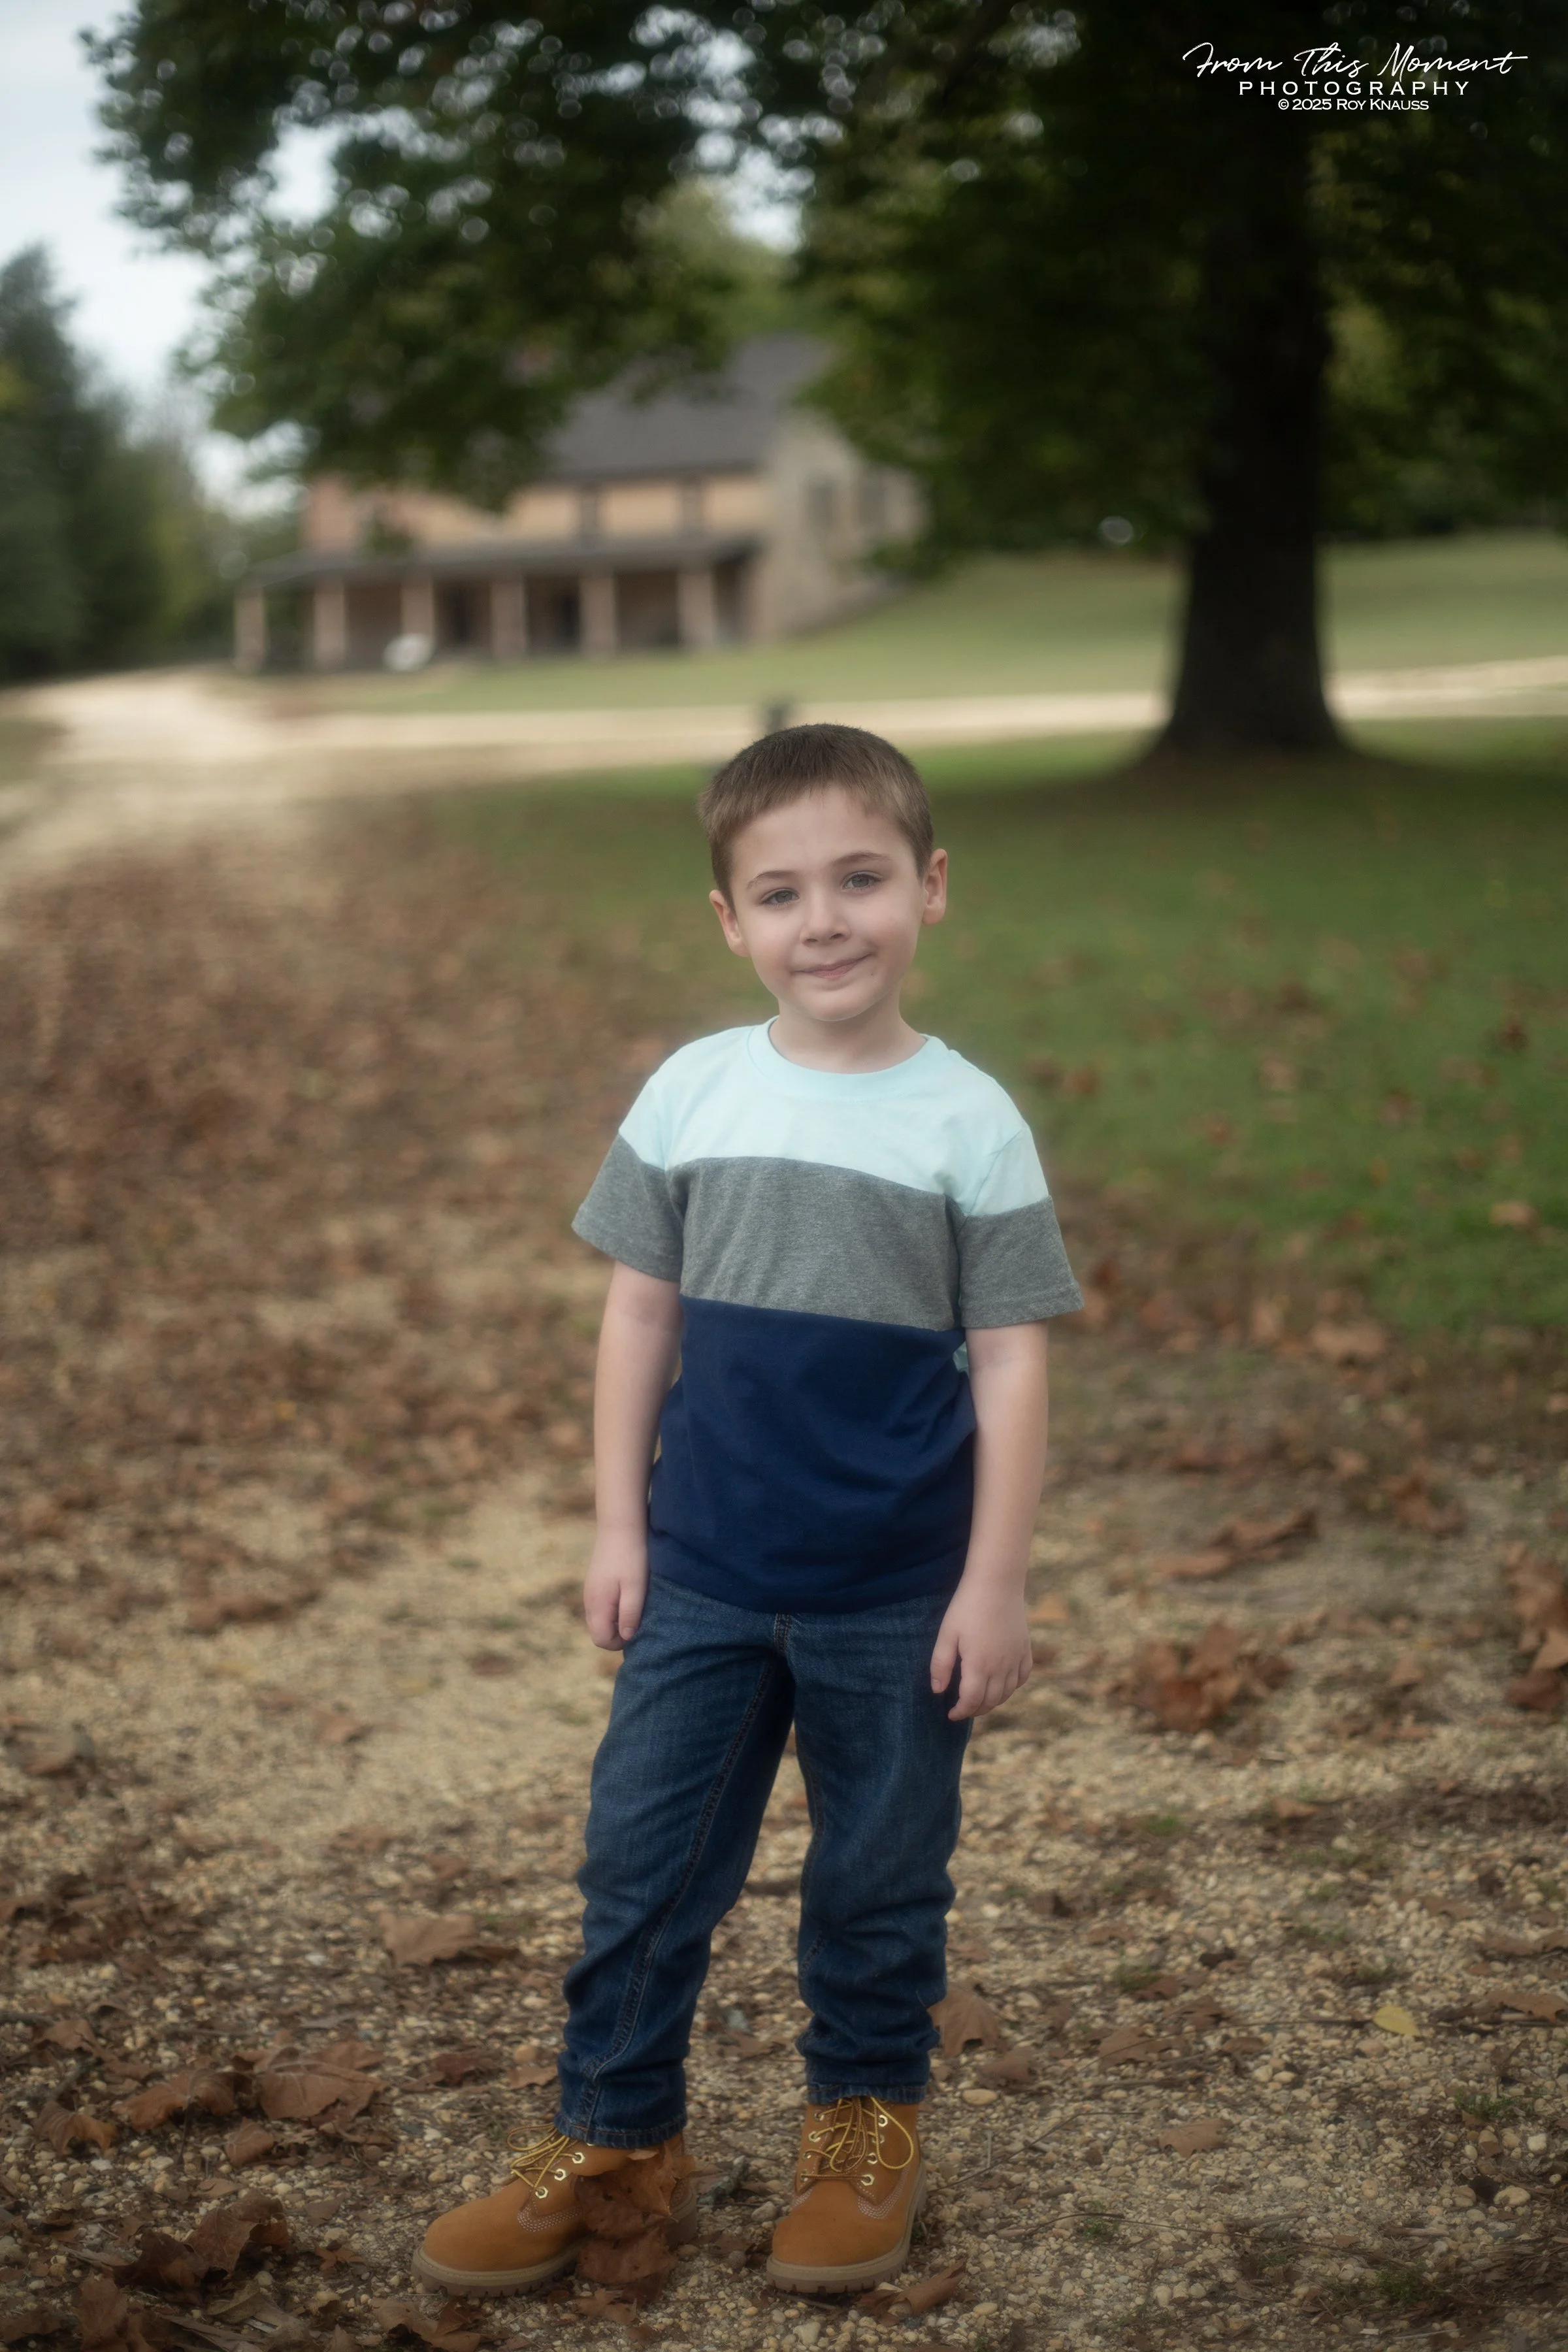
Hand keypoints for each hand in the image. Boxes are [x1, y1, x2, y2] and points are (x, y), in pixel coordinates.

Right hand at [583, 1529, 647, 1649]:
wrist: (620, 1525)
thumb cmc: (631, 1557)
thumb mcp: (635, 1588)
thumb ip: (630, 1614)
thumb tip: (627, 1638)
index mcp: (597, 1605)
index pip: (601, 1640)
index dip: (620, 1641)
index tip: (638, 1627)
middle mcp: (589, 1601)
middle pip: (599, 1632)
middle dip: (618, 1632)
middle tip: (639, 1617)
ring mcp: (590, 1592)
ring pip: (600, 1619)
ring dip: (617, 1620)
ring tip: (635, 1604)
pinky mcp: (595, 1583)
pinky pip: (601, 1607)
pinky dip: (614, 1608)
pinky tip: (628, 1594)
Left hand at [929, 1578, 1032, 1721]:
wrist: (997, 1583)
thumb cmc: (967, 1606)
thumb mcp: (947, 1634)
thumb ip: (941, 1664)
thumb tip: (937, 1690)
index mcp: (979, 1665)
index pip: (971, 1701)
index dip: (961, 1712)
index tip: (951, 1714)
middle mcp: (1001, 1667)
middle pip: (990, 1701)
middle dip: (975, 1710)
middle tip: (963, 1708)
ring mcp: (1016, 1658)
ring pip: (1007, 1693)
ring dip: (993, 1701)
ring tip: (980, 1699)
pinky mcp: (1025, 1649)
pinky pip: (1022, 1677)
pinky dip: (1012, 1686)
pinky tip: (1002, 1684)